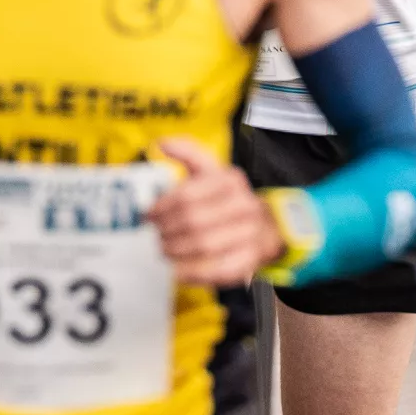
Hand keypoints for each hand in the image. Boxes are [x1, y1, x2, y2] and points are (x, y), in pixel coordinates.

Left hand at [149, 137, 288, 285]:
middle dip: (166, 231)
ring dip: (175, 251)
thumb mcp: (211, 171)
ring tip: (163, 250)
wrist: (267, 226)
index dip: (161, 208)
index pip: (187, 195)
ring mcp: (249, 234)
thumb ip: (187, 152)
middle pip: (193, 221)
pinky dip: (191, 271)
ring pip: (203, 245)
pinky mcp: (249, 260)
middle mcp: (244, 205)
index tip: (148, 215)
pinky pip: (215, 269)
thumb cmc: (227, 199)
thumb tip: (160, 143)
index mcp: (231, 180)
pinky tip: (176, 268)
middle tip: (155, 235)